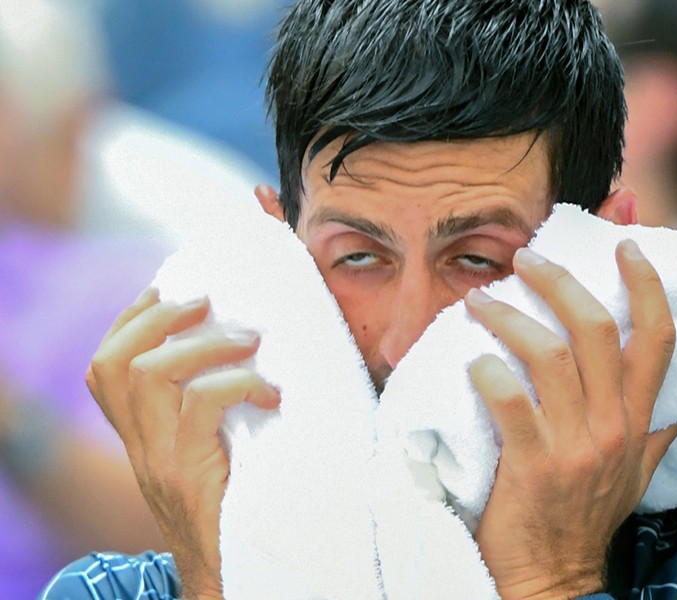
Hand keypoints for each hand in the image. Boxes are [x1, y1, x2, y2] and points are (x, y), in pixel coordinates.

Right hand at [86, 288, 280, 598]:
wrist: (228, 574)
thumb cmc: (232, 506)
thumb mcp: (208, 453)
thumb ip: (207, 413)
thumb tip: (252, 349)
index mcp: (140, 436)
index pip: (105, 366)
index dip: (132, 320)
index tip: (172, 291)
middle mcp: (139, 446)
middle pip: (113, 362)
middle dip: (158, 318)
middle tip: (210, 304)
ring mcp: (159, 461)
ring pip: (148, 375)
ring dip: (203, 343)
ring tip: (250, 340)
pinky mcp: (189, 475)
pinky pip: (201, 404)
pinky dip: (237, 382)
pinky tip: (270, 392)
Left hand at [465, 240, 676, 599]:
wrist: (556, 577)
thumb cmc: (589, 519)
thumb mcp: (635, 477)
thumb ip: (655, 438)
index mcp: (638, 418)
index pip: (657, 337)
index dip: (647, 284)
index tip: (626, 244)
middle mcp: (614, 424)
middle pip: (596, 328)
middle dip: (561, 281)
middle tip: (526, 258)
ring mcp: (576, 445)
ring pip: (549, 354)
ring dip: (510, 318)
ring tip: (478, 301)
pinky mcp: (534, 464)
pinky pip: (510, 400)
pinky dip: (488, 372)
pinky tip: (471, 359)